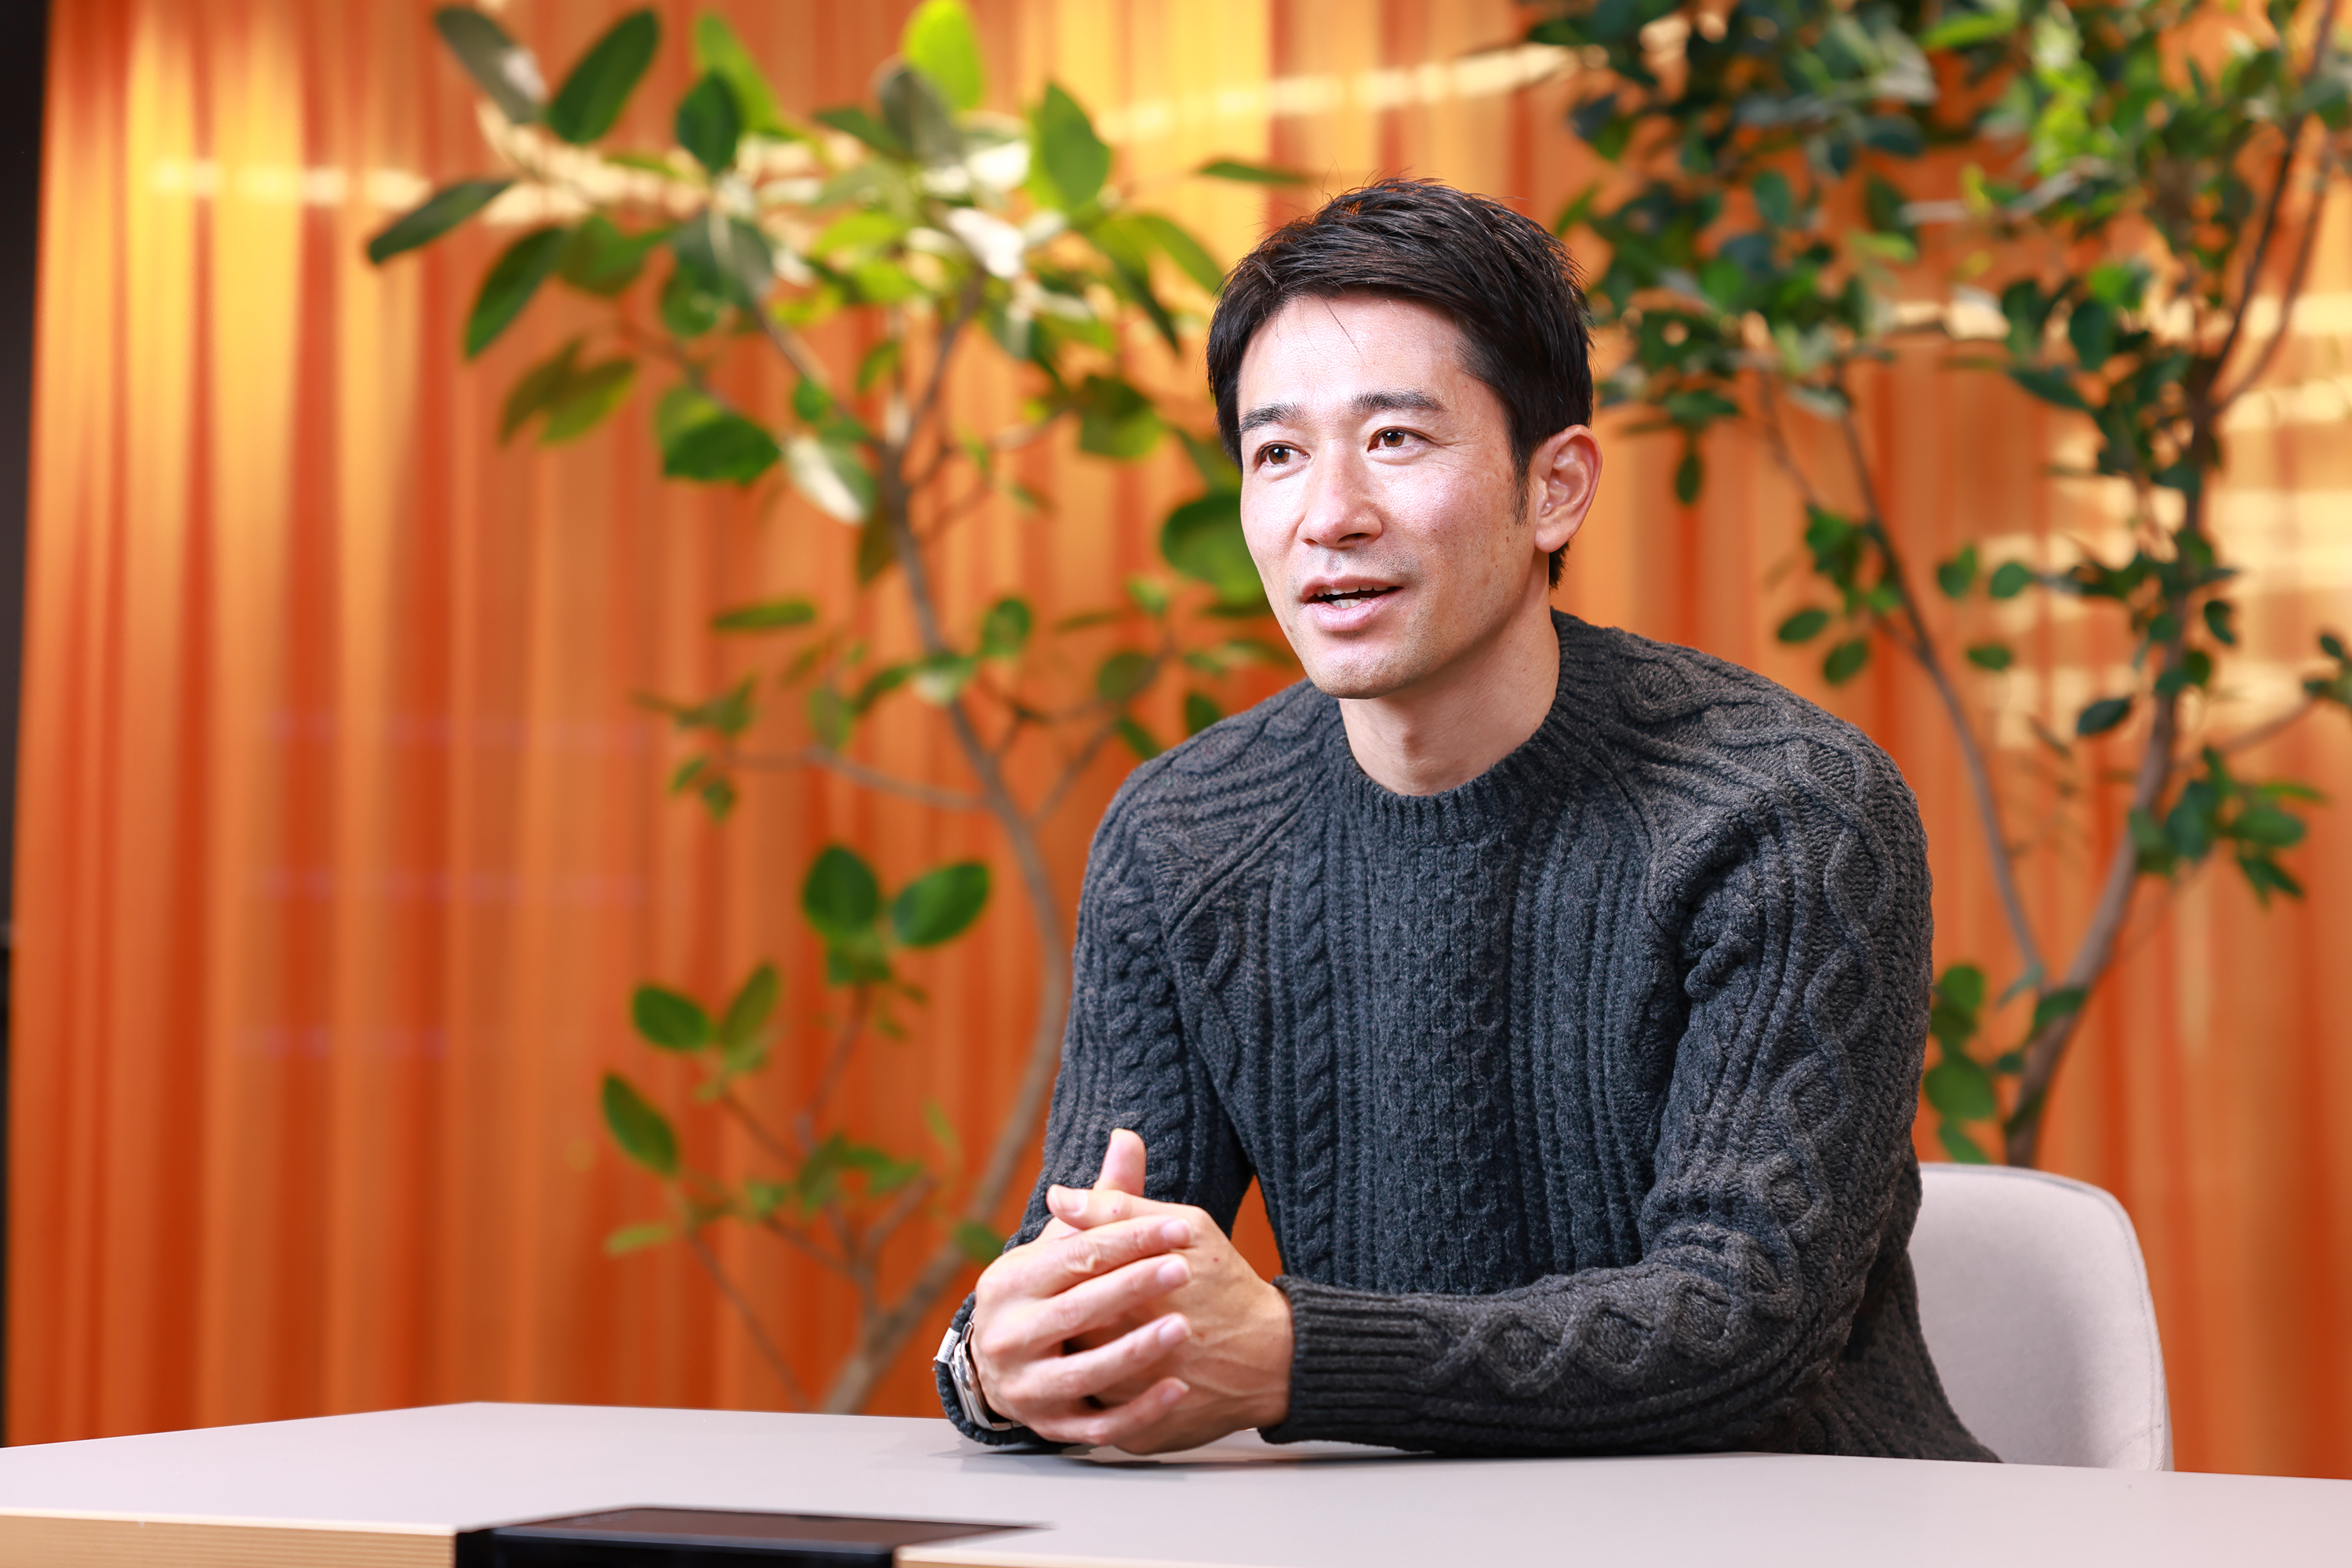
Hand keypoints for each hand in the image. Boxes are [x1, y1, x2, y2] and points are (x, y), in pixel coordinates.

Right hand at [966, 1132, 1196, 1446]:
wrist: (1003, 1363)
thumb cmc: (1047, 1290)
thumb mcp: (1063, 1245)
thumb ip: (1103, 1199)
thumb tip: (1129, 1137)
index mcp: (1008, 1283)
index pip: (1077, 1256)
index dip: (1131, 1239)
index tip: (1180, 1230)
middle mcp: (1006, 1337)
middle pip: (1077, 1310)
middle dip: (1133, 1288)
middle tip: (1182, 1270)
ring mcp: (1026, 1387)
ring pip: (1085, 1372)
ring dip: (1135, 1350)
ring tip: (1182, 1328)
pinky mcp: (1049, 1427)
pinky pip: (1097, 1425)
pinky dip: (1138, 1411)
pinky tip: (1177, 1389)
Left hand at [1047, 1143, 1293, 1453]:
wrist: (1274, 1359)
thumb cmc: (1230, 1287)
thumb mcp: (1184, 1230)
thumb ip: (1117, 1208)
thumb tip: (1058, 1196)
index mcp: (1119, 1303)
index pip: (1065, 1285)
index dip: (1069, 1271)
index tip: (1085, 1266)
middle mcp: (1116, 1359)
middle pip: (1065, 1335)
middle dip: (1073, 1315)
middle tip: (1092, 1304)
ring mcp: (1125, 1406)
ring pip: (1078, 1379)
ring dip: (1083, 1357)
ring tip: (1105, 1336)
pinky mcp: (1137, 1438)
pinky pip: (1103, 1419)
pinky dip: (1106, 1396)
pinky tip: (1118, 1373)